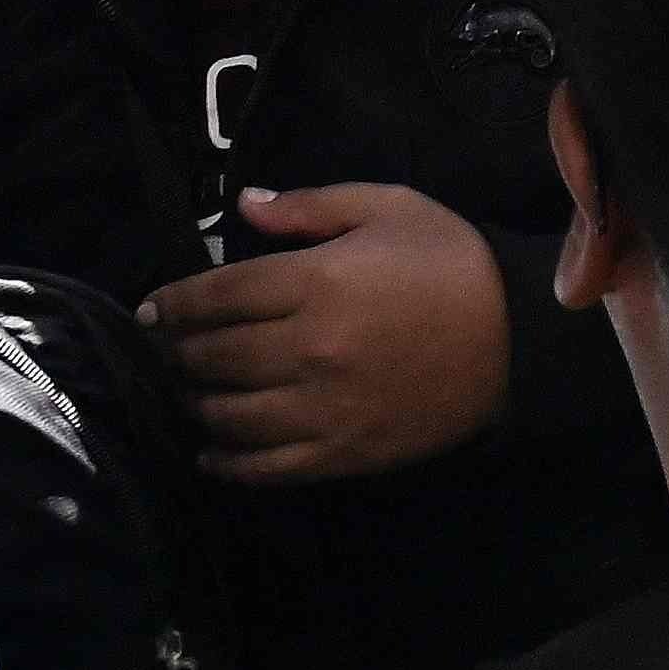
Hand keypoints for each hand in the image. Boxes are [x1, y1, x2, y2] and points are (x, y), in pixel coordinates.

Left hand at [140, 185, 511, 483]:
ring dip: (195, 403)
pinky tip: (210, 451)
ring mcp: (323, 408)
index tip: (151, 309)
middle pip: (213, 356)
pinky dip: (226, 463)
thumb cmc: (450, 264)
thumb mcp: (389, 207)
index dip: (173, 303)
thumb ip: (310, 206)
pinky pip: (265, 466)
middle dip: (176, 352)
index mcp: (316, 282)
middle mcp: (309, 349)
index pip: (217, 295)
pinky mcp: (341, 453)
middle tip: (163, 349)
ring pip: (229, 414)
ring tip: (186, 391)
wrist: (517, 339)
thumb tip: (243, 203)